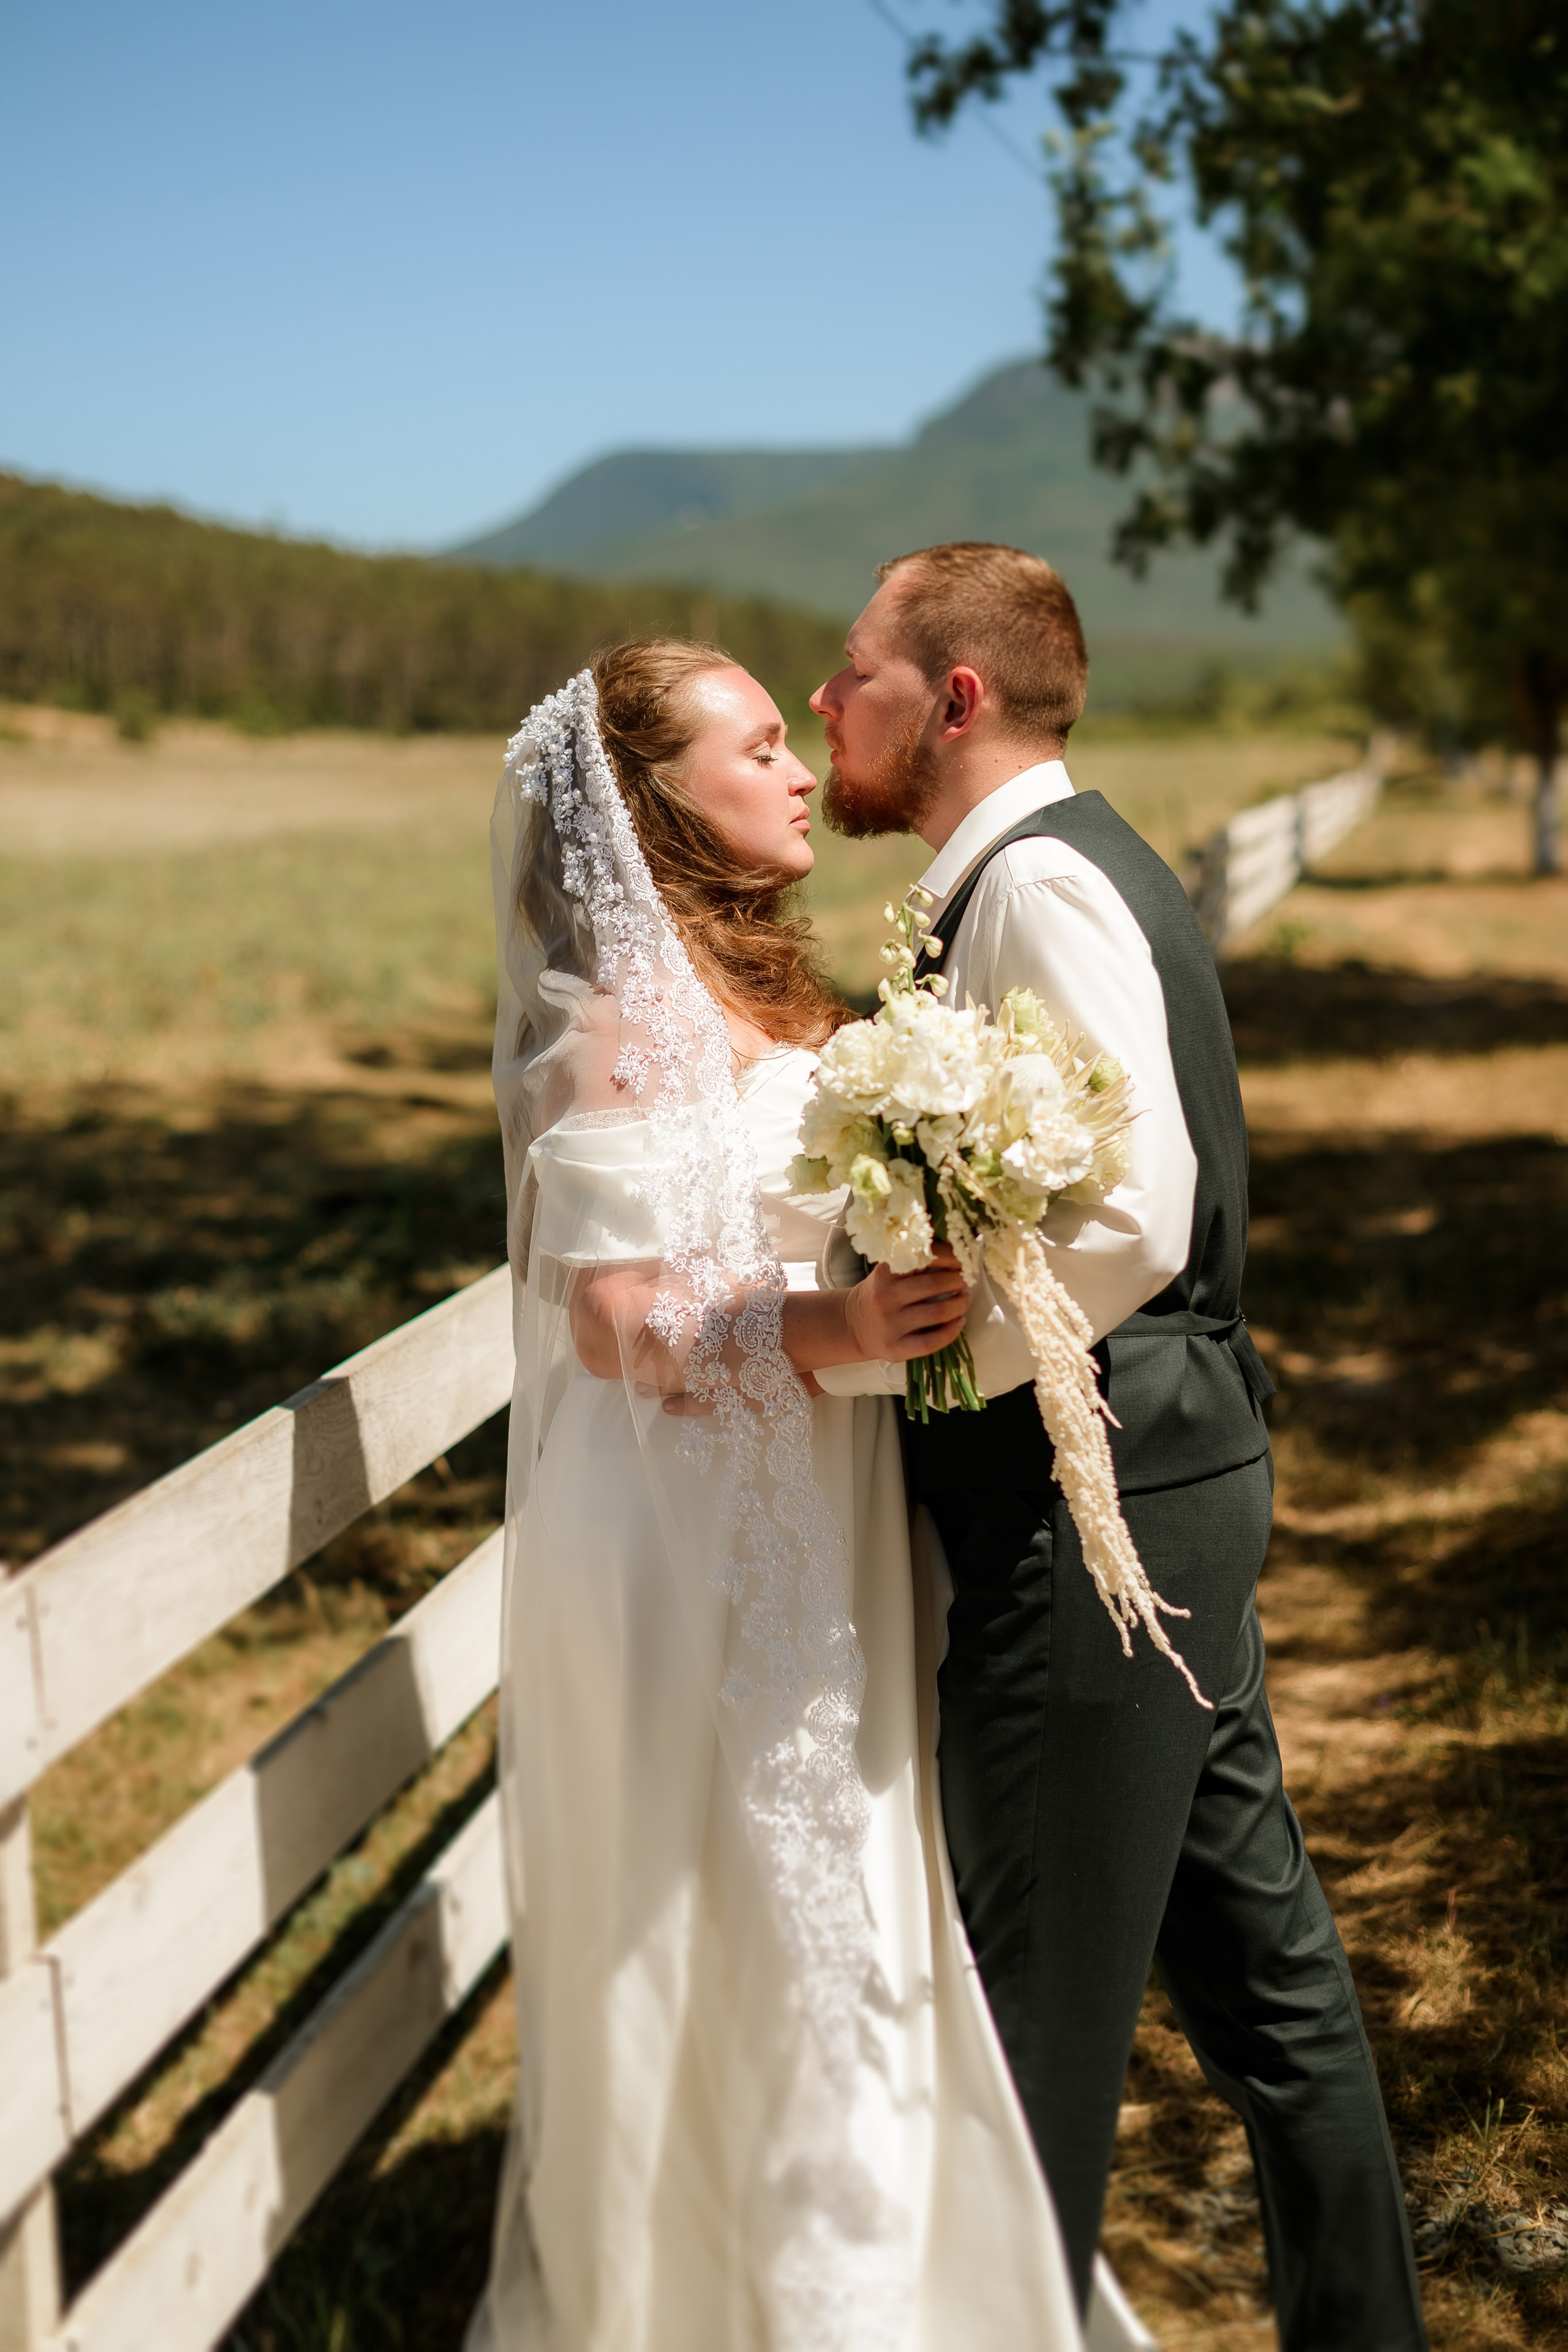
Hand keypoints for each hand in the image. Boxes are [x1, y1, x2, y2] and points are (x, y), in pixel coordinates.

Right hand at [844, 1245, 969, 1364]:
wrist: (852, 1326)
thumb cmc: (878, 1294)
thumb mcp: (886, 1274)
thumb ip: (910, 1264)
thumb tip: (953, 1253)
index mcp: (884, 1274)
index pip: (921, 1258)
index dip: (947, 1257)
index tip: (961, 1258)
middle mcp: (885, 1298)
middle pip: (931, 1285)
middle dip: (957, 1280)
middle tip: (967, 1278)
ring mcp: (890, 1325)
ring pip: (936, 1313)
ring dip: (959, 1304)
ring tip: (965, 1299)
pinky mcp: (895, 1348)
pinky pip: (930, 1342)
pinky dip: (951, 1332)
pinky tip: (959, 1322)